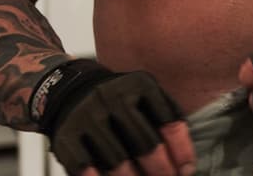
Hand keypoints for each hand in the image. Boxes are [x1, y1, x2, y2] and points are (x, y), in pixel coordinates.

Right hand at [32, 59, 194, 175]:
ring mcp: (87, 116)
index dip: (181, 151)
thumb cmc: (121, 101)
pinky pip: (85, 168)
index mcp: (140, 84)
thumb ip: (169, 123)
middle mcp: (112, 96)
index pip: (169, 121)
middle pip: (144, 143)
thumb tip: (186, 166)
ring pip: (117, 161)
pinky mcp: (65, 135)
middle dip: (160, 170)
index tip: (187, 171)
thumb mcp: (148, 98)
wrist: (72, 89)